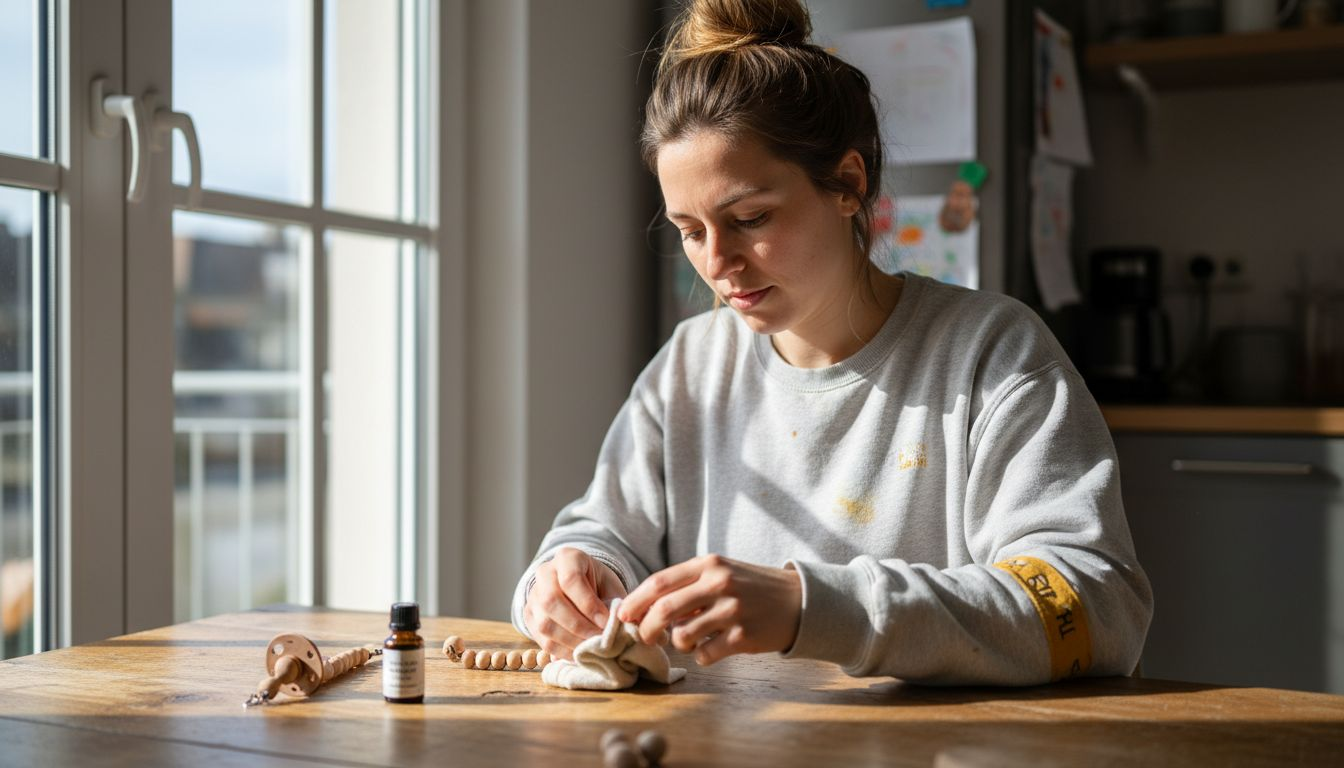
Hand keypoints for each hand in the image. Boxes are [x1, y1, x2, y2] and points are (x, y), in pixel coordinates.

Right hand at [523, 547, 626, 660]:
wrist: (581, 586)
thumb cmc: (599, 585)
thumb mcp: (610, 586)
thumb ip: (615, 603)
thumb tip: (617, 629)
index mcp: (567, 557)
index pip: (571, 579)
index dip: (589, 604)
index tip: (606, 622)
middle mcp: (544, 573)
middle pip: (552, 601)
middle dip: (578, 626)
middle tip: (599, 639)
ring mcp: (533, 595)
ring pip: (544, 623)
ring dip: (570, 641)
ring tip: (591, 649)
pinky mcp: (529, 617)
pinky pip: (542, 639)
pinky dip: (562, 651)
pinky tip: (579, 654)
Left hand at [617, 554, 801, 665]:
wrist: (798, 600)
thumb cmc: (751, 587)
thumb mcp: (722, 572)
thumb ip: (688, 585)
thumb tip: (647, 608)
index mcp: (709, 564)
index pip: (659, 582)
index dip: (636, 601)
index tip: (624, 615)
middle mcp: (719, 583)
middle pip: (664, 609)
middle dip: (647, 628)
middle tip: (645, 637)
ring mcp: (732, 610)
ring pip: (682, 636)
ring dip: (678, 644)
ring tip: (689, 640)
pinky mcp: (743, 637)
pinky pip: (704, 655)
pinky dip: (701, 656)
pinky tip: (712, 649)